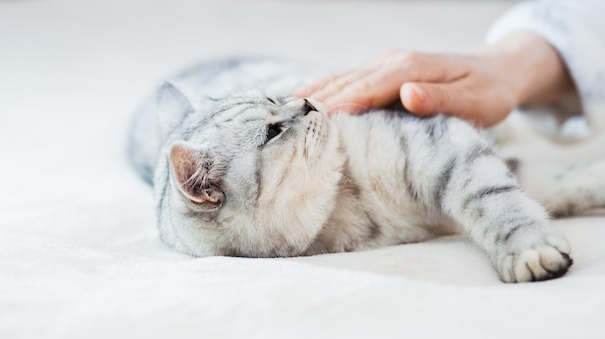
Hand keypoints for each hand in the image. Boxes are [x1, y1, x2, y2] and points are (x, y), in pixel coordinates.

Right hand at [295, 33, 575, 126]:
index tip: (315, 123)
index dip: (341, 105)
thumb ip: (440, 99)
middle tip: (285, 125)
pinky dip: (323, 91)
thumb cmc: (490, 93)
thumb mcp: (476, 102)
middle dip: (316, 102)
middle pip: (346, 82)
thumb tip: (407, 94)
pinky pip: (347, 81)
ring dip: (312, 95)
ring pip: (340, 79)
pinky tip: (305, 102)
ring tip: (281, 113)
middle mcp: (393, 63)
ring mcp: (386, 66)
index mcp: (411, 69)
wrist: (499, 71)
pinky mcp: (383, 73)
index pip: (368, 88)